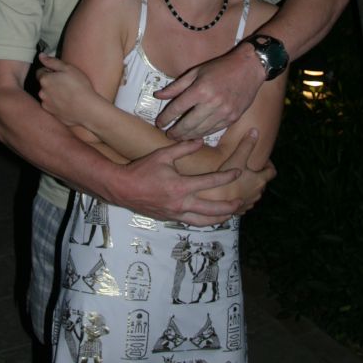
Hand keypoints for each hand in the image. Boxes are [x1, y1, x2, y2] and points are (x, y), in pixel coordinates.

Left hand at [37, 53, 95, 126]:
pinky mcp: (52, 113)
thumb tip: (41, 56)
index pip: (40, 72)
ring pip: (48, 95)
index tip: (60, 73)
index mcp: (44, 80)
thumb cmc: (79, 86)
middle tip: (66, 83)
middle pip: (44, 84)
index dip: (50, 71)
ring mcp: (46, 104)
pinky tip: (68, 103)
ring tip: (68, 94)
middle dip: (52, 82)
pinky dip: (58, 104)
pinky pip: (52, 106)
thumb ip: (52, 61)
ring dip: (54, 94)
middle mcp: (42, 92)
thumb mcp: (68, 68)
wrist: (87, 109)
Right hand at [112, 141, 242, 226]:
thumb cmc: (141, 170)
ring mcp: (175, 214)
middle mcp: (180, 203)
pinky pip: (190, 222)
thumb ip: (183, 148)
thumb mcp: (162, 155)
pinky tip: (209, 219)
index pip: (210, 182)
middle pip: (211, 209)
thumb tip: (200, 141)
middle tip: (240, 202)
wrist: (122, 188)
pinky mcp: (169, 218)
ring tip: (230, 215)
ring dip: (218, 219)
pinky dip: (203, 221)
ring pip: (202, 221)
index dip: (226, 177)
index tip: (238, 172)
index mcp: (180, 186)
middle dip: (228, 206)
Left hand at [154, 43, 263, 138]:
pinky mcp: (233, 118)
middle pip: (187, 124)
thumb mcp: (196, 72)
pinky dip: (202, 134)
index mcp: (200, 90)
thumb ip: (176, 86)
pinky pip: (213, 130)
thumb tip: (158, 96)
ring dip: (187, 136)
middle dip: (175, 132)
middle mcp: (212, 103)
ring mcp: (224, 113)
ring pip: (200, 131)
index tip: (159, 123)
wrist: (249, 68)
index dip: (165, 118)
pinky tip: (195, 134)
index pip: (177, 108)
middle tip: (168, 134)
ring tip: (179, 137)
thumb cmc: (220, 68)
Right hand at [194, 130, 275, 212]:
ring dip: (249, 186)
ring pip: (253, 193)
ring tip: (237, 180)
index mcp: (260, 180)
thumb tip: (255, 131)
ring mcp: (249, 203)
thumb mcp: (237, 158)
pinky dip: (241, 196)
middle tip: (246, 168)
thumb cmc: (227, 180)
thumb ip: (247, 145)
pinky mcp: (240, 211)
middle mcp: (258, 193)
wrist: (215, 202)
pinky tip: (231, 192)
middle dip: (256, 175)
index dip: (269, 165)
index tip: (262, 160)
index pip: (272, 172)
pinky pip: (244, 202)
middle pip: (262, 182)